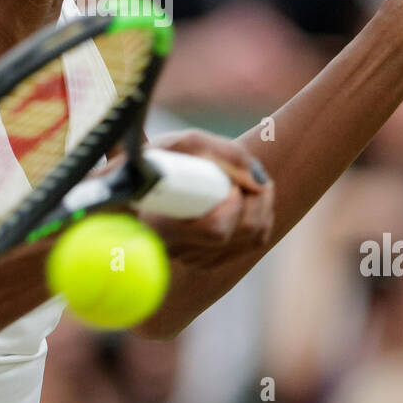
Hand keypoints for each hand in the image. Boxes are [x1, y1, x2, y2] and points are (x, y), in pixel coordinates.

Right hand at [136, 130, 274, 267]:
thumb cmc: (161, 158)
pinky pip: (252, 243)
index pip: (216, 229)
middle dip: (256, 199)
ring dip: (260, 205)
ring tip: (242, 182)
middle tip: (244, 176)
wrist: (141, 179)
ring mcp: (194, 257)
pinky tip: (241, 198)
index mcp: (162, 224)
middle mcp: (177, 249)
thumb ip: (227, 156)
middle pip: (243, 234)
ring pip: (253, 239)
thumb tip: (261, 182)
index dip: (234, 204)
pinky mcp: (209, 259)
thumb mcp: (188, 144)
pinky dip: (259, 216)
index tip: (230, 183)